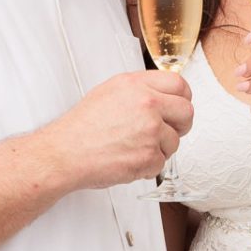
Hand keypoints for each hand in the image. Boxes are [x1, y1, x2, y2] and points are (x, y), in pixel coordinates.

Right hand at [46, 70, 192, 189]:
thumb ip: (140, 91)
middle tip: (166, 132)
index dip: (182, 98)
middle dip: (180, 125)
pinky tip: (127, 159)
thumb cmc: (81, 127)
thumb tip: (163, 96)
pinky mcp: (149, 155)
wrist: (64, 153)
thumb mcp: (109, 93)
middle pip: (187, 112)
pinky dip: (147, 166)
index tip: (177, 107)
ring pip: (175, 142)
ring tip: (133, 147)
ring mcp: (150, 130)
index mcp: (137, 85)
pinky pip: (161, 163)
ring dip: (159, 149)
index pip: (179, 85)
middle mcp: (147, 104)